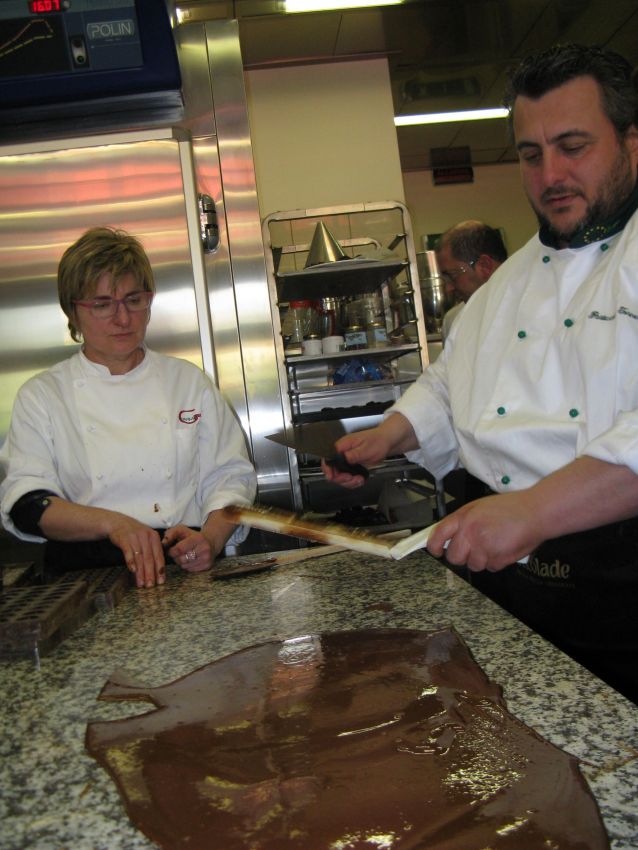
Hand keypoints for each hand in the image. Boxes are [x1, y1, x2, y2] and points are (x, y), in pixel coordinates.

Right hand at [108, 519, 165, 587]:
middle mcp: (146, 536)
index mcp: (154, 537)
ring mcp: (135, 537)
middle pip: (149, 558)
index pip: (159, 555)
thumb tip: (158, 570)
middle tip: (150, 585)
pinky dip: (131, 562)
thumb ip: (152, 551)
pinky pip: (128, 552)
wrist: (117, 522)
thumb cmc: (134, 534)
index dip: (160, 569)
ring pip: (140, 558)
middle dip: (150, 573)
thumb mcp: (146, 539)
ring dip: (140, 572)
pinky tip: (132, 571)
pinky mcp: (124, 539)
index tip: (160, 581)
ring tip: (141, 583)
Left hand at [163, 525, 214, 572]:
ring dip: (180, 562)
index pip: (179, 549)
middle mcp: (204, 549)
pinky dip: (186, 566)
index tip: (170, 550)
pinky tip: (189, 559)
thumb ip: (170, 534)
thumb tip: (163, 543)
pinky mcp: (207, 566)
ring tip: (183, 555)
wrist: (211, 541)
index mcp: (198, 538)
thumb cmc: (193, 536)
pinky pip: (190, 570)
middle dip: (175, 557)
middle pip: (181, 559)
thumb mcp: (182, 530)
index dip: (171, 551)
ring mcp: (207, 558)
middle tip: (176, 553)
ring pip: (185, 566)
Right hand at [321, 414, 417, 487]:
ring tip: (358, 479)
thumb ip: (353, 455)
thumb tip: (342, 459)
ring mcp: (348, 461)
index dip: (328, 469)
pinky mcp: (353, 466)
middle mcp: (343, 454)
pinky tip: (360, 479)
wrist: (386, 442)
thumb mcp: (365, 449)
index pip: (328, 459)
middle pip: (333, 471)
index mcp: (342, 446)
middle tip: (351, 478)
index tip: (332, 476)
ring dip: (349, 482)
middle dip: (341, 478)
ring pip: (341, 476)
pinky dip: (354, 482)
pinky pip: (349, 478)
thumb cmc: (377, 440)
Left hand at [426, 492, 543, 571]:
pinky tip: (503, 547)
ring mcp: (484, 548)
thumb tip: (448, 534)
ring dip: (481, 559)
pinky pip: (489, 568)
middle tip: (471, 549)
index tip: (435, 550)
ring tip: (494, 544)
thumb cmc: (510, 508)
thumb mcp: (480, 506)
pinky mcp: (497, 560)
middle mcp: (471, 533)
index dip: (434, 545)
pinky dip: (495, 561)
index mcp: (464, 518)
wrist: (536, 513)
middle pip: (453, 558)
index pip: (438, 534)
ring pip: (473, 565)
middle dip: (461, 556)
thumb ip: (463, 520)